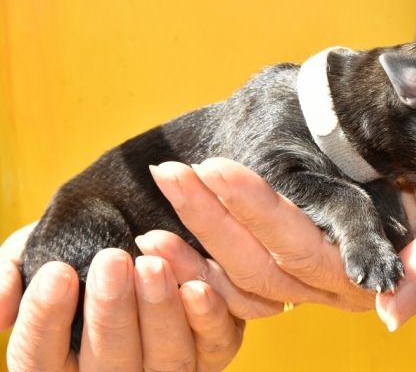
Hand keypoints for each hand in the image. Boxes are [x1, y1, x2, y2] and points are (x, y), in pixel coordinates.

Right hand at [1, 224, 242, 370]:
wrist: (146, 237)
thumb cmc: (86, 254)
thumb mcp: (40, 253)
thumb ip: (13, 273)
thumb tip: (0, 311)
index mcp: (62, 361)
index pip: (40, 360)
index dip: (46, 320)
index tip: (58, 272)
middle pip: (108, 367)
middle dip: (111, 313)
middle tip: (113, 261)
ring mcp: (165, 369)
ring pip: (165, 362)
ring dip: (159, 314)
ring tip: (152, 266)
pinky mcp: (211, 352)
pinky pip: (214, 348)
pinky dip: (207, 320)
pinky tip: (197, 287)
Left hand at [149, 158, 415, 330]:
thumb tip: (392, 312)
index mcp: (367, 277)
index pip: (302, 247)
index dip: (257, 210)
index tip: (217, 169)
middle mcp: (332, 284)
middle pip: (258, 259)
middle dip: (211, 214)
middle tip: (171, 170)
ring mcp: (311, 274)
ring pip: (242, 267)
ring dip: (199, 229)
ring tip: (165, 183)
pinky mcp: (298, 259)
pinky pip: (241, 269)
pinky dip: (205, 248)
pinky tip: (174, 219)